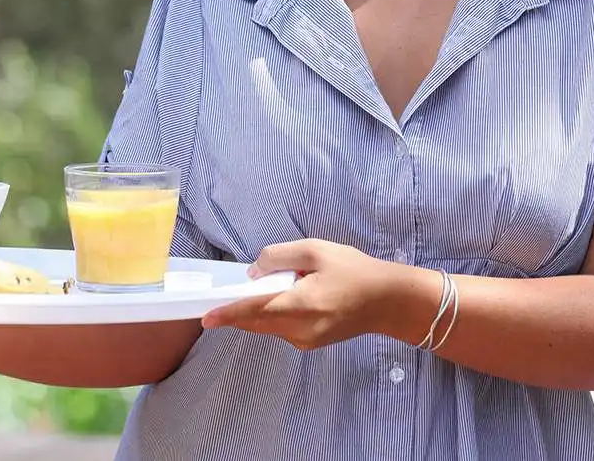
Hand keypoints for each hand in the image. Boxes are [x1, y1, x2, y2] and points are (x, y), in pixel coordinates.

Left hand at [199, 238, 425, 349]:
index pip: (256, 310)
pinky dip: (274, 314)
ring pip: (266, 326)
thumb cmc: (354, 270)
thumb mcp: (315, 250)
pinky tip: (291, 297)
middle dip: (239, 308)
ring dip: (259, 309)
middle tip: (234, 290)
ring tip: (282, 286)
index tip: (206, 318)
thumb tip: (253, 273)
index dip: (228, 313)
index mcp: (302, 304)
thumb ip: (278, 257)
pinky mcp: (309, 343)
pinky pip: (280, 328)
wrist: (387, 301)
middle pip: (256, 321)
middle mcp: (301, 329)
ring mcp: (305, 340)